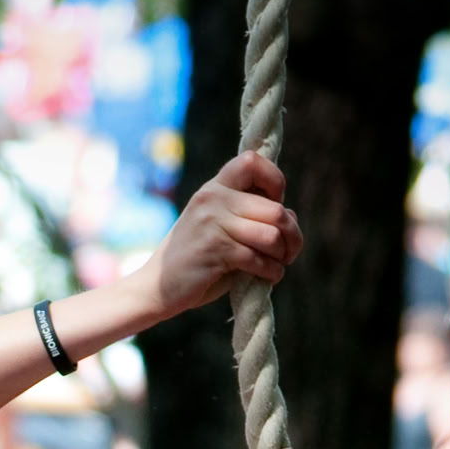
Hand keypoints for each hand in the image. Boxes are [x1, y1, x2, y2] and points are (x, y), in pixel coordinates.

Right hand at [146, 151, 302, 315]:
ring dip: (282, 255)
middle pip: (275, 208)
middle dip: (292, 234)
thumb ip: (250, 216)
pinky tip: (268, 276)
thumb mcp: (220, 227)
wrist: (156, 288)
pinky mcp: (215, 250)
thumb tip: (291, 216)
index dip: (275, 180)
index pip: (253, 161)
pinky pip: (258, 258)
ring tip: (277, 264)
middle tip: (290, 251)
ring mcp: (212, 223)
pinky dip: (271, 272)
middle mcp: (213, 198)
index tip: (276, 204)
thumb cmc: (196, 261)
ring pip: (271, 234)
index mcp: (214, 187)